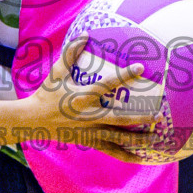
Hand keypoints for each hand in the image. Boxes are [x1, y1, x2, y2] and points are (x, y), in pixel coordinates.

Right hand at [33, 36, 156, 152]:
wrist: (32, 121)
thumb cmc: (46, 94)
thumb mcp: (56, 74)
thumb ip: (70, 54)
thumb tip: (84, 34)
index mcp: (82, 97)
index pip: (107, 85)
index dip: (124, 75)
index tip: (140, 67)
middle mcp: (89, 116)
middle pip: (120, 118)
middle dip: (141, 118)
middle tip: (160, 114)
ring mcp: (90, 131)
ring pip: (119, 138)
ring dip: (139, 139)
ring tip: (157, 137)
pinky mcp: (90, 141)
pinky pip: (111, 150)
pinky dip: (127, 156)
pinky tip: (141, 158)